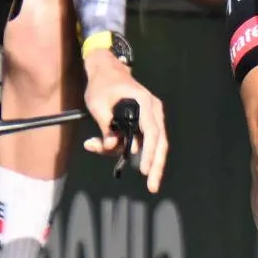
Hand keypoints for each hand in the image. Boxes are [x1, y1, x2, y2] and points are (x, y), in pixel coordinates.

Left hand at [82, 47, 169, 188]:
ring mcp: (152, 117)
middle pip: (160, 142)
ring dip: (138, 159)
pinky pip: (143, 141)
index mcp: (145, 103)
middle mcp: (153, 110)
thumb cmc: (102, 84)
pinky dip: (129, 149)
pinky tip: (104, 147)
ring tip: (114, 160)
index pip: (152, 132)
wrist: (106, 70)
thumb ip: (106, 126)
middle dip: (156, 166)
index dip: (150, 153)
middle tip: (153, 187)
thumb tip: (114, 146)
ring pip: (153, 145)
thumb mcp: (97, 104)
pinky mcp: (145, 123)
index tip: (144, 170)